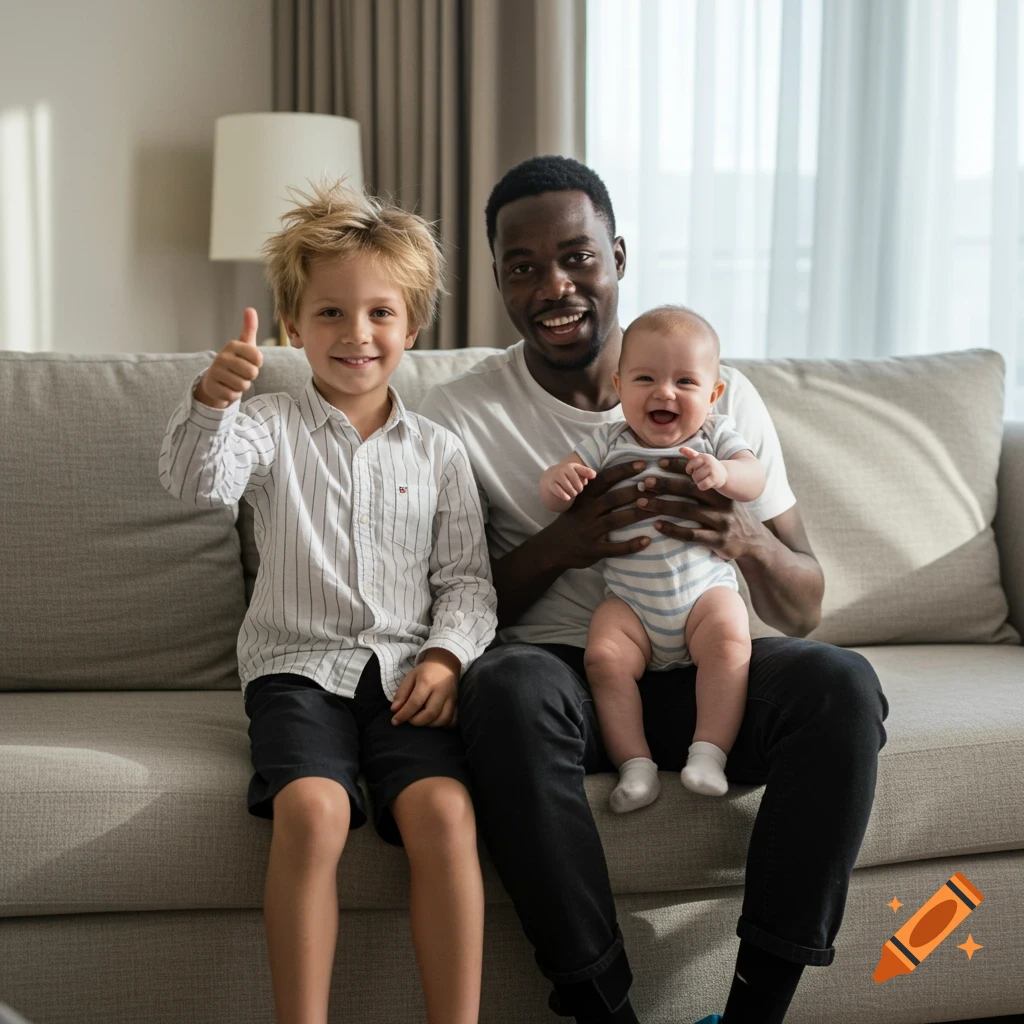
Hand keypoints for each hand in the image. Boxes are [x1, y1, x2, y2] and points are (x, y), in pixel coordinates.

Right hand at [194, 308, 262, 408]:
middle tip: (241, 373)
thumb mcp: (244, 345)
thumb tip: (250, 309)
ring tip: (233, 380)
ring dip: (241, 386)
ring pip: (243, 386)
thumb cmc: (235, 362)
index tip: (249, 361)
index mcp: (232, 345)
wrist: (214, 380)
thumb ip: (249, 329)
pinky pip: (234, 396)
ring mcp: (215, 372)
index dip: (257, 364)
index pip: (258, 358)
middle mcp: (222, 356)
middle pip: (252, 373)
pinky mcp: (212, 387)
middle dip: (250, 377)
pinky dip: (233, 395)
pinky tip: (226, 388)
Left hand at [390, 648, 460, 726]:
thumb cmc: (426, 671)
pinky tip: (435, 721)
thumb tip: (395, 710)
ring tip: (421, 720)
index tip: (395, 721)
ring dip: (429, 725)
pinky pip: (453, 720)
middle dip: (417, 721)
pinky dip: (443, 725)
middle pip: (430, 714)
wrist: (446, 664)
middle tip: (409, 719)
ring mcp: (452, 697)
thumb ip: (402, 694)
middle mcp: (441, 690)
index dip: (404, 714)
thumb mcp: (410, 677)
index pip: (415, 702)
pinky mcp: (458, 702)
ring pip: (442, 719)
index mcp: (427, 681)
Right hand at [540, 460, 659, 569]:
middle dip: (637, 491)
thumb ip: (597, 489)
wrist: (553, 548)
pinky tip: (647, 540)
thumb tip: (622, 470)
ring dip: (639, 514)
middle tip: (659, 486)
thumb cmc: (574, 520)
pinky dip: (631, 545)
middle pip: (614, 498)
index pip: (605, 478)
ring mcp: (590, 531)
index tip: (643, 463)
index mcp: (585, 497)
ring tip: (660, 509)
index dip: (624, 470)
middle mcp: (587, 512)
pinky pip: (614, 548)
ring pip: (616, 520)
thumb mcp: (580, 501)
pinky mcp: (593, 550)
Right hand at [542, 462, 596, 505]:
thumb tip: (594, 475)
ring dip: (572, 492)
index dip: (586, 475)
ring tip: (574, 493)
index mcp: (571, 466)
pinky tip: (568, 498)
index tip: (587, 483)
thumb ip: (587, 473)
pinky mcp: (551, 484)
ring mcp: (556, 476)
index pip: (580, 470)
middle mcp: (563, 469)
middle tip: (579, 490)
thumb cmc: (568, 475)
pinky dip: (563, 495)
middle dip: (579, 487)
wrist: (551, 476)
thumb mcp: (578, 472)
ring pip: (567, 485)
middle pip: (575, 480)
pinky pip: (558, 490)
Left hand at [635, 456, 763, 560]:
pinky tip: (656, 525)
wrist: (754, 542)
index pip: (697, 473)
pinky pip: (692, 534)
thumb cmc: (729, 515)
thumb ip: (703, 475)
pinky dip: (673, 529)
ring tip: (642, 503)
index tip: (657, 462)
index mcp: (720, 489)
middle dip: (666, 484)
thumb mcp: (721, 496)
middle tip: (645, 481)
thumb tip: (685, 451)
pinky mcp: (718, 540)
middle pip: (690, 489)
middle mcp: (721, 503)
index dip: (677, 466)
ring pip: (688, 510)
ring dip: (663, 505)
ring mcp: (721, 522)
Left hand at [679, 446, 726, 490]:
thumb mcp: (700, 458)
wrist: (724, 473)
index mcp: (704, 456)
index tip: (693, 469)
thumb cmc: (708, 466)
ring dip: (699, 481)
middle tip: (703, 474)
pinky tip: (707, 483)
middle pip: (693, 474)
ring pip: (697, 480)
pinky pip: (702, 486)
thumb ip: (690, 453)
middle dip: (696, 476)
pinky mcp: (715, 479)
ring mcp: (712, 470)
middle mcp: (709, 462)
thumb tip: (680, 449)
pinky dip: (702, 486)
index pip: (690, 465)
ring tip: (706, 478)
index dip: (690, 469)